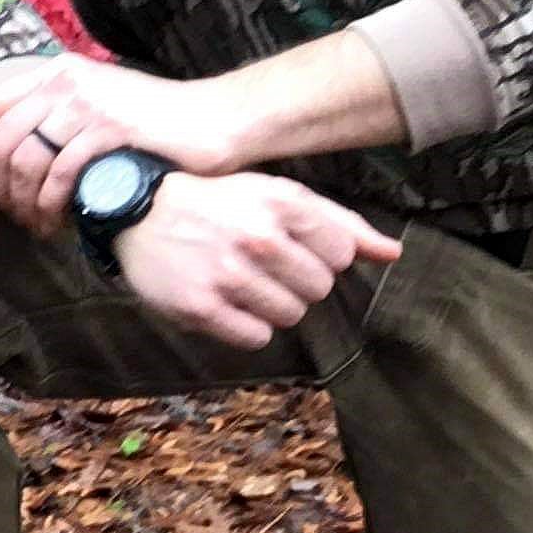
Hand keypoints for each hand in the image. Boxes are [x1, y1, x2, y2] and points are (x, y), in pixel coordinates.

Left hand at [0, 55, 253, 233]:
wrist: (214, 120)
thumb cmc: (156, 121)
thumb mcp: (99, 103)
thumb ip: (56, 116)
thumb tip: (9, 154)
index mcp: (56, 72)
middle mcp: (65, 82)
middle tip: (10, 215)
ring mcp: (87, 105)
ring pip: (24, 160)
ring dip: (23, 202)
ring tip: (36, 224)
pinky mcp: (109, 130)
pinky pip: (60, 174)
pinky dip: (52, 205)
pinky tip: (60, 222)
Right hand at [109, 172, 400, 348]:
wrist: (138, 210)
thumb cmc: (219, 202)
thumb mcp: (277, 196)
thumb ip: (340, 223)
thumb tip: (394, 253)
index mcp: (282, 203)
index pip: (342, 255)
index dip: (320, 256)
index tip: (289, 246)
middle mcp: (257, 237)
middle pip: (319, 289)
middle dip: (297, 282)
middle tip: (261, 265)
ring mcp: (227, 273)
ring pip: (290, 315)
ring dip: (272, 305)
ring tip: (241, 281)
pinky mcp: (200, 306)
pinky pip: (255, 337)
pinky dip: (246, 326)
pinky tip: (226, 301)